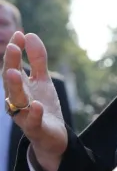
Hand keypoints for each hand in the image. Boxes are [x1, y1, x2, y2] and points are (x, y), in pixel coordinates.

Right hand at [1, 32, 66, 170]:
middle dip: (10, 64)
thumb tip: (29, 34)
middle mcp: (17, 100)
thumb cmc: (42, 105)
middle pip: (10, 81)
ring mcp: (24, 115)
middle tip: (11, 47)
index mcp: (18, 87)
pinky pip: (32, 121)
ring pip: (16, 101)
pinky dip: (33, 113)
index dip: (15, 51)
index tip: (19, 33)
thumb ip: (37, 60)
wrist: (52, 137)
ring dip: (15, 86)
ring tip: (15, 72)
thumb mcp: (42, 80)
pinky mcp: (36, 129)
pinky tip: (36, 105)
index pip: (12, 66)